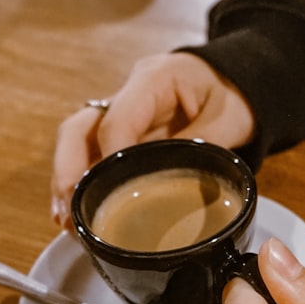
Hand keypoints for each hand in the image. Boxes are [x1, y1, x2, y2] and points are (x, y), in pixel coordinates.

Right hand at [50, 52, 255, 226]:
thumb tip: (179, 187)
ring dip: (68, 181)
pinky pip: (94, 156)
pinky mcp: (124, 135)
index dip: (109, 158)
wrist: (237, 80)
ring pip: (79, 143)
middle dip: (69, 171)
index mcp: (153, 80)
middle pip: (80, 128)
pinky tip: (77, 216)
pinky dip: (83, 184)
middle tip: (69, 214)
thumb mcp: (229, 118)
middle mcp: (128, 95)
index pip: (117, 120)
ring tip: (67, 223)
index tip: (111, 194)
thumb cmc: (234, 93)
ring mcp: (122, 114)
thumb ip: (203, 147)